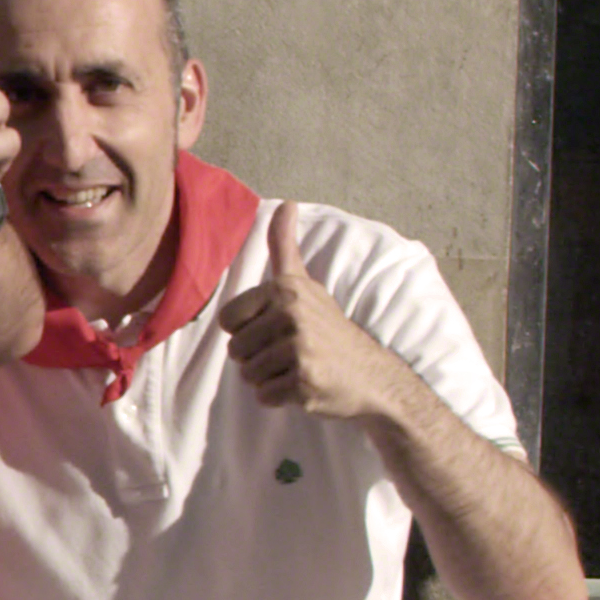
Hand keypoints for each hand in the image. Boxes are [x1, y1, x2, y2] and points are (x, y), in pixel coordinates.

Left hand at [223, 204, 386, 416]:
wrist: (371, 375)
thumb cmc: (329, 329)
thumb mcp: (305, 283)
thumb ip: (285, 247)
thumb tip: (285, 203)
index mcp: (285, 290)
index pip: (227, 320)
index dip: (246, 330)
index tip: (274, 329)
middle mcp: (292, 315)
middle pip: (235, 350)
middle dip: (257, 358)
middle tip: (290, 353)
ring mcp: (300, 349)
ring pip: (248, 374)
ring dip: (268, 378)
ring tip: (297, 367)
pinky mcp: (305, 381)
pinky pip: (263, 396)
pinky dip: (279, 397)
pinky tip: (304, 385)